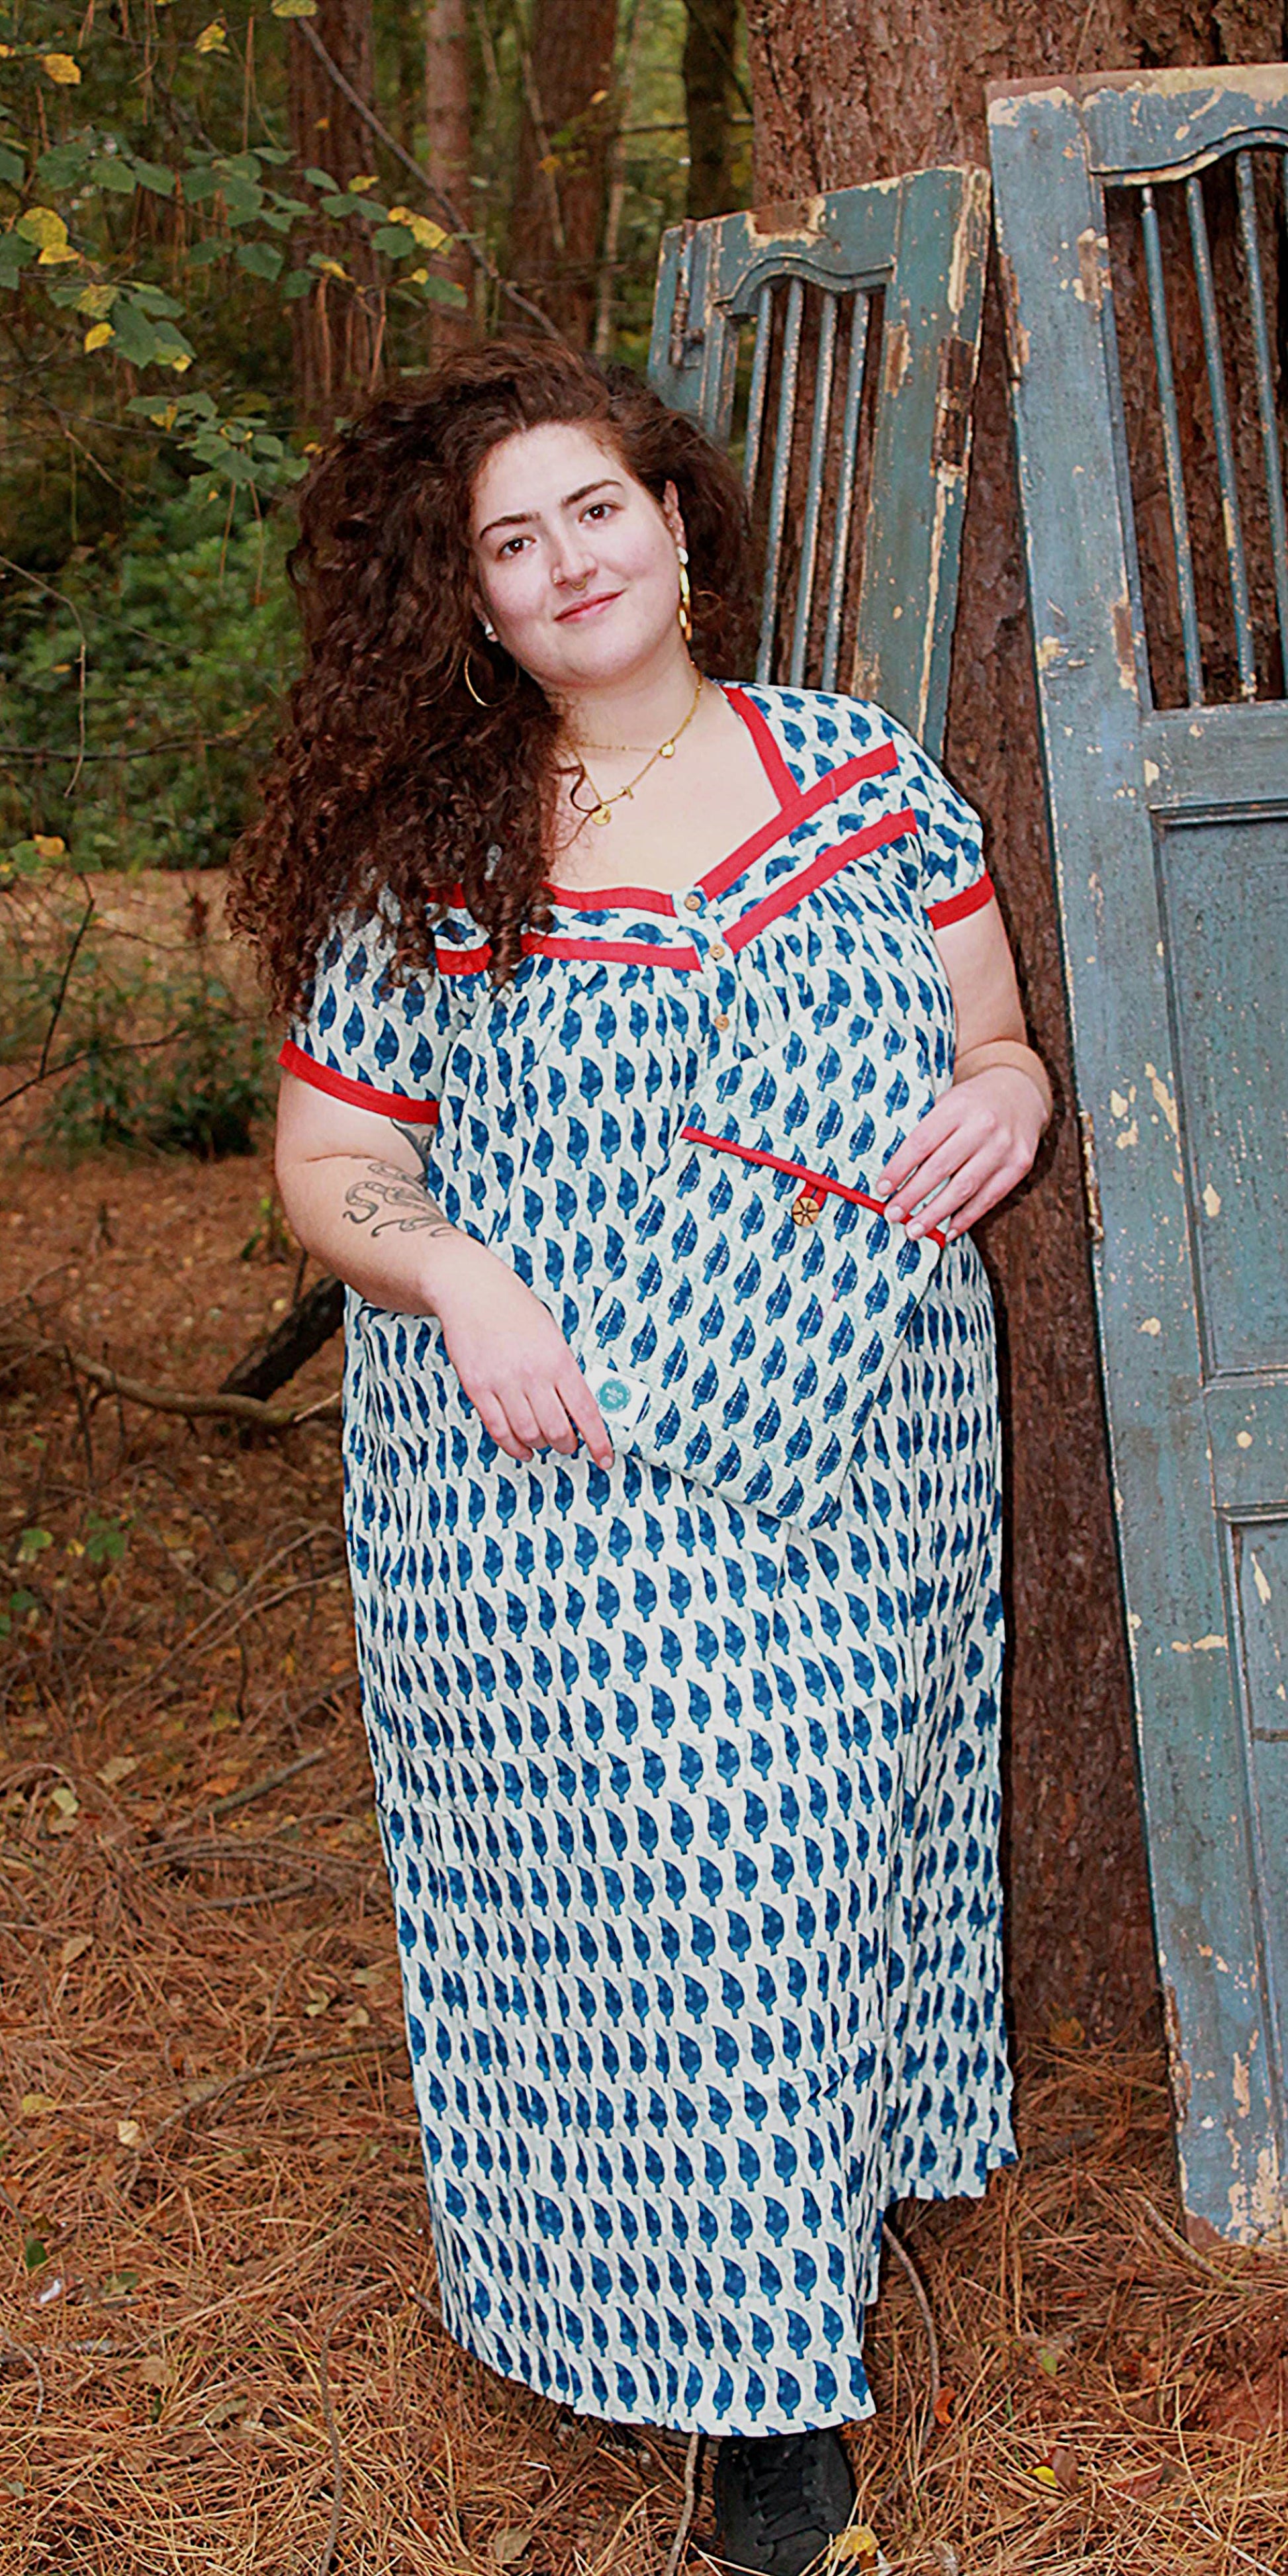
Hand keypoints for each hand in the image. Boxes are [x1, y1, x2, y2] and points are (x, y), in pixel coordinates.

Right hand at [424, 1234, 612, 1466]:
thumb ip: (563, 1370)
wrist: (472, 1289)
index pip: (585, 1411)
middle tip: (569, 1444)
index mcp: (558, 1358)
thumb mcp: (552, 1334)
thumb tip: (576, 1408)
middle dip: (567, 1445)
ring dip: (541, 1446)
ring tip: (544, 1442)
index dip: (598, 1441)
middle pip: (557, 1430)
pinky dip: (513, 1446)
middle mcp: (532, 1373)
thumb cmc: (513, 1307)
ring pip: (529, 1434)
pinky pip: (498, 1429)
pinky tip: (522, 1448)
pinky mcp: (477, 1388)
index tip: (605, 1459)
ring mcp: (503, 1382)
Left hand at [875, 1066, 1045, 1238]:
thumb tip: (895, 1174)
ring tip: (914, 1230)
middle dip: (912, 1196)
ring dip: (935, 1214)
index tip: (882, 1189)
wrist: (1020, 1092)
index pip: (921, 1142)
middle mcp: (983, 1126)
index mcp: (958, 1106)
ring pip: (964, 1188)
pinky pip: (989, 1198)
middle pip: (940, 1168)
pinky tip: (948, 1230)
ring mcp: (1004, 1147)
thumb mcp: (948, 1102)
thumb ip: (927, 1131)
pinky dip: (967, 1217)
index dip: (899, 1169)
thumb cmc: (973, 1103)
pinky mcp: (1019, 1165)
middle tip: (892, 1215)